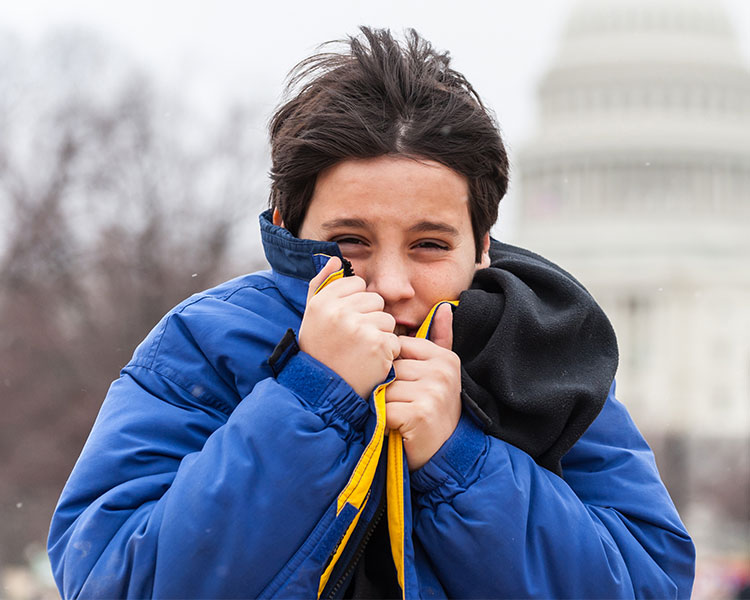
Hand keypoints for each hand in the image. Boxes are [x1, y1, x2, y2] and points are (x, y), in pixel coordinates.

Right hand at [298, 257, 399, 398]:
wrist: (322, 393)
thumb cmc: (319, 352)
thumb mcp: (311, 317)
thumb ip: (321, 285)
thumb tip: (334, 259)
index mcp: (322, 301)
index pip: (357, 283)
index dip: (356, 303)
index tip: (345, 323)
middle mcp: (339, 311)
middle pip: (375, 300)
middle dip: (370, 319)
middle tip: (354, 341)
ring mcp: (359, 328)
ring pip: (388, 319)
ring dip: (380, 336)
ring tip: (361, 352)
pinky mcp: (377, 345)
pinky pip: (395, 339)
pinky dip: (387, 354)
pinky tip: (370, 363)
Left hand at [385, 303, 461, 470]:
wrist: (447, 455)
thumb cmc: (435, 411)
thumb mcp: (441, 373)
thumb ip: (440, 339)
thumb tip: (444, 307)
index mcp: (444, 357)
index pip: (400, 345)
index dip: (390, 364)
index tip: (393, 382)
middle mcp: (442, 371)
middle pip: (391, 366)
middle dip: (384, 385)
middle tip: (391, 403)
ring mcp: (433, 391)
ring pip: (386, 386)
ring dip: (382, 403)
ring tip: (393, 415)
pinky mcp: (421, 412)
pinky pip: (386, 407)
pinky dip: (383, 419)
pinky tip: (393, 426)